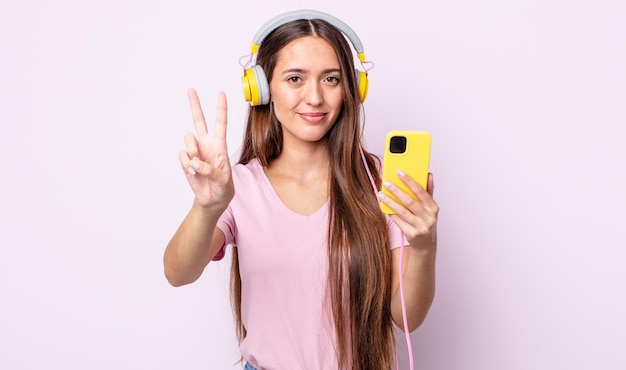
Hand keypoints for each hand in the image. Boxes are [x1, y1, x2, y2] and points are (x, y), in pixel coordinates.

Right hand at [178, 88, 233, 209]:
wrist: (212, 200)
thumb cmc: (223, 188)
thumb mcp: (223, 180)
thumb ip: (210, 170)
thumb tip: (194, 162)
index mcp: (220, 145)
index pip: (221, 123)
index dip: (221, 108)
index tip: (221, 93)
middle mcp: (206, 144)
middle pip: (199, 120)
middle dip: (195, 104)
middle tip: (190, 89)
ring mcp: (195, 151)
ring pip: (188, 138)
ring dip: (191, 149)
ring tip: (196, 163)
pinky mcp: (186, 160)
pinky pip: (182, 155)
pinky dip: (186, 163)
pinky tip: (192, 171)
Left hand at [378, 172, 438, 249]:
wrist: (426, 243)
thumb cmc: (426, 220)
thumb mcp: (430, 206)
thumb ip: (428, 190)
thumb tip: (428, 174)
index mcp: (433, 207)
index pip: (421, 191)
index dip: (409, 181)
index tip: (399, 172)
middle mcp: (429, 217)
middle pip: (409, 201)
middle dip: (396, 190)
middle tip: (386, 182)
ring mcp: (420, 227)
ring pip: (402, 211)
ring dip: (389, 201)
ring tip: (381, 194)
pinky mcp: (412, 234)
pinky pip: (398, 221)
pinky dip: (390, 212)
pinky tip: (384, 205)